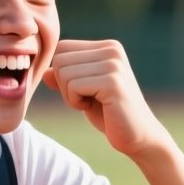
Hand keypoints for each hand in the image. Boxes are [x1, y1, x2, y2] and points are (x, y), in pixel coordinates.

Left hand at [43, 39, 172, 158]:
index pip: (62, 48)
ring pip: (63, 72)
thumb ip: (66, 79)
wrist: (138, 137)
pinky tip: (92, 107)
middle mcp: (112, 50)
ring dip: (69, 95)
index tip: (83, 90)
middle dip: (64, 85)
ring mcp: (113, 65)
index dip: (63, 73)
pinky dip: (75, 102)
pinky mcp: (112, 82)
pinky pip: (72, 86)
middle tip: (86, 99)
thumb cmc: (110, 115)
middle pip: (60, 59)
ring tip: (91, 103)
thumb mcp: (84, 92)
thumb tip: (45, 72)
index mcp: (107, 47)